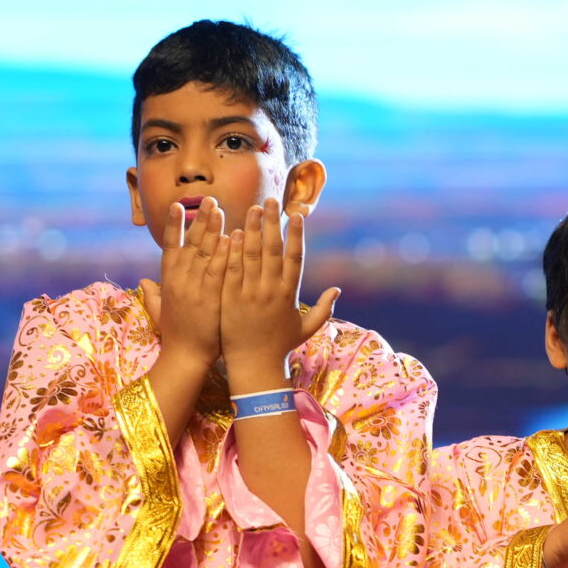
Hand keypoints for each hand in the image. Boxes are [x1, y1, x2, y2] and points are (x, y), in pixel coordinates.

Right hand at [135, 198, 228, 380]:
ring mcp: (194, 288)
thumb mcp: (159, 311)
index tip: (176, 205)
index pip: (169, 246)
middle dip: (198, 219)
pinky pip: (218, 270)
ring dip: (212, 229)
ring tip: (219, 208)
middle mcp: (179, 280)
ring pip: (204, 252)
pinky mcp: (210, 298)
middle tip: (208, 199)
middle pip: (189, 243)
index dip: (173, 225)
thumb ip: (152, 295)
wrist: (185, 358)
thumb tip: (144, 282)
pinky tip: (230, 236)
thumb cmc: (176, 336)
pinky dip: (224, 253)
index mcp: (168, 281)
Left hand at [220, 200, 341, 390]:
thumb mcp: (306, 328)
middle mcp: (270, 290)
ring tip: (252, 208)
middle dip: (272, 223)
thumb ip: (324, 309)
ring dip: (253, 229)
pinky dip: (233, 251)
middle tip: (271, 201)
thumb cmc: (280, 347)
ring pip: (251, 255)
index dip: (296, 235)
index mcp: (289, 294)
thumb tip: (338, 290)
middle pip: (273, 249)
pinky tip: (234, 233)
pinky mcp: (229, 299)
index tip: (296, 215)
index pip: (295, 258)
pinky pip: (231, 270)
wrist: (253, 366)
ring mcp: (249, 294)